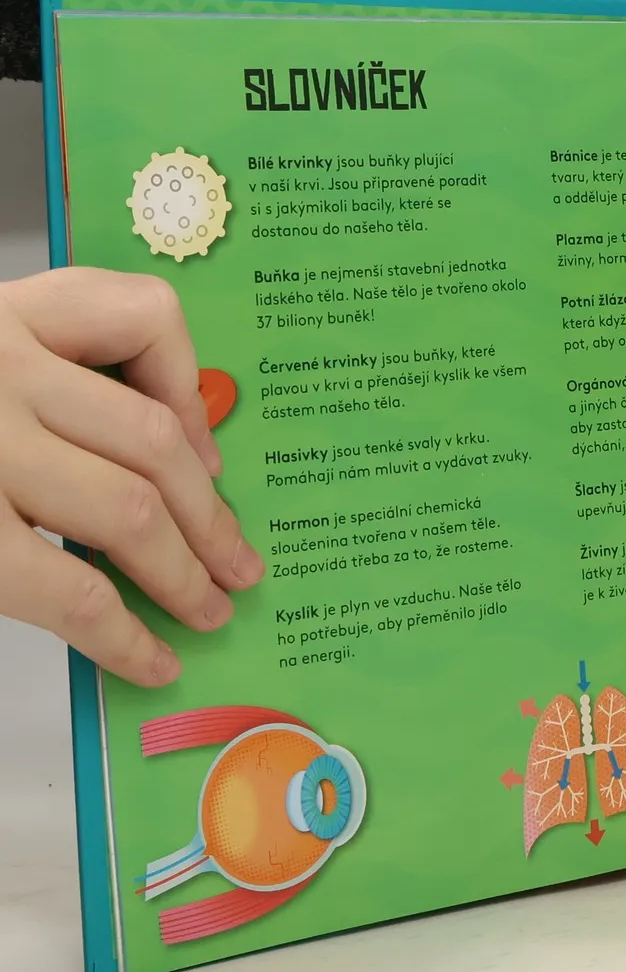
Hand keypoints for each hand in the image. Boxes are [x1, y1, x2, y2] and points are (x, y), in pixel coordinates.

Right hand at [0, 269, 262, 685]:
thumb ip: (40, 378)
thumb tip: (168, 457)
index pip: (140, 314)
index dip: (193, 391)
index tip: (206, 455)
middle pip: (152, 437)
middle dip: (210, 513)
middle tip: (240, 563)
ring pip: (130, 507)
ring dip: (186, 571)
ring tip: (210, 609)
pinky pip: (69, 588)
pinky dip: (122, 631)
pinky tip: (147, 657)